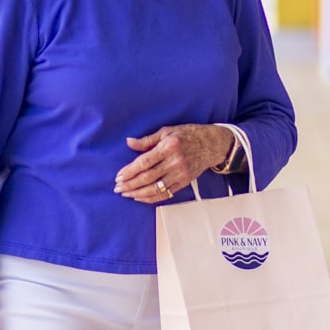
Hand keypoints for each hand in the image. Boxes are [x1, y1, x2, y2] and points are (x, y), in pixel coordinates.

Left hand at [114, 124, 235, 204]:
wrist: (212, 144)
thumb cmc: (188, 135)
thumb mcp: (167, 131)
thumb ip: (147, 140)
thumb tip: (129, 142)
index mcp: (169, 147)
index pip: (144, 162)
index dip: (129, 171)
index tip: (118, 176)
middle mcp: (175, 162)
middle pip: (148, 177)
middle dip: (130, 184)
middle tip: (117, 188)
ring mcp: (180, 174)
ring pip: (155, 188)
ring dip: (137, 193)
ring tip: (125, 194)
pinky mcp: (184, 182)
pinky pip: (165, 194)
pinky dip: (151, 198)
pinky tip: (139, 197)